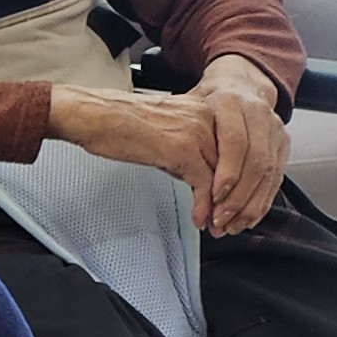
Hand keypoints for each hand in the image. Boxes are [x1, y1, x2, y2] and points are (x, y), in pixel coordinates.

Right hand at [50, 62, 285, 234]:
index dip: (241, 184)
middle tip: (229, 222)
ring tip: (216, 226)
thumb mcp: (169, 131)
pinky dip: (204, 207)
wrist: (95, 115)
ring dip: (222, 209)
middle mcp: (211, 118)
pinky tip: (199, 218)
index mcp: (210, 110)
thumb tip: (202, 180)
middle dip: (235, 200)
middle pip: (239, 166)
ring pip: (226, 179)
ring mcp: (199, 133)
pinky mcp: (184, 150)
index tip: (234, 205)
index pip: (241, 152)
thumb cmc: (121, 122)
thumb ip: (191, 150)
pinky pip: (206, 185)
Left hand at [184, 54, 288, 233]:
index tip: (214, 196)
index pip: (235, 142)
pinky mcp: (283, 144)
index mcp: (231, 103)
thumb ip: (186, 138)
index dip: (227, 172)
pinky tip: (248, 217)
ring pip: (269, 173)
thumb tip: (178, 173)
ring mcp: (274, 129)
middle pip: (255, 162)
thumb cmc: (208, 101)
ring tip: (231, 225)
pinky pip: (277, 178)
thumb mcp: (189, 109)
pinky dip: (263, 201)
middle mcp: (258, 114)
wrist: (240, 83)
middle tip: (220, 219)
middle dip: (238, 197)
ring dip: (250, 205)